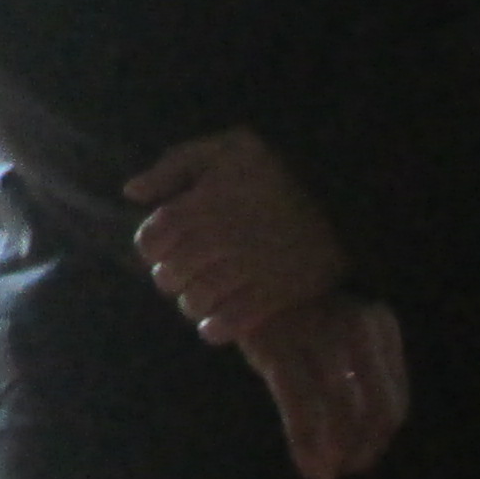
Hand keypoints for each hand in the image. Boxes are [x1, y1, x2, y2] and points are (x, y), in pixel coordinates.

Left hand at [126, 129, 350, 341]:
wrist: (347, 192)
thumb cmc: (279, 168)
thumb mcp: (227, 149)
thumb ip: (175, 165)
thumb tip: (132, 192)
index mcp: (202, 203)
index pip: (151, 239)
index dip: (150, 248)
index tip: (163, 249)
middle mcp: (220, 238)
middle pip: (170, 274)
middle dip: (170, 277)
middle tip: (182, 275)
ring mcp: (249, 268)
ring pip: (197, 301)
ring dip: (192, 303)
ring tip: (200, 297)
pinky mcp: (277, 292)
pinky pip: (232, 322)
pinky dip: (216, 328)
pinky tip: (215, 323)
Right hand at [237, 294, 410, 478]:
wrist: (233, 276)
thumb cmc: (292, 312)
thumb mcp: (335, 334)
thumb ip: (358, 373)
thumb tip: (370, 439)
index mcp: (379, 325)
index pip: (395, 395)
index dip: (381, 435)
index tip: (364, 457)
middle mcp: (357, 328)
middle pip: (377, 408)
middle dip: (365, 447)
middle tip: (347, 470)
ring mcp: (319, 336)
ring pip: (343, 412)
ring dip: (337, 452)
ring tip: (325, 474)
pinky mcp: (279, 348)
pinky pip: (303, 409)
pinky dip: (308, 444)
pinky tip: (306, 465)